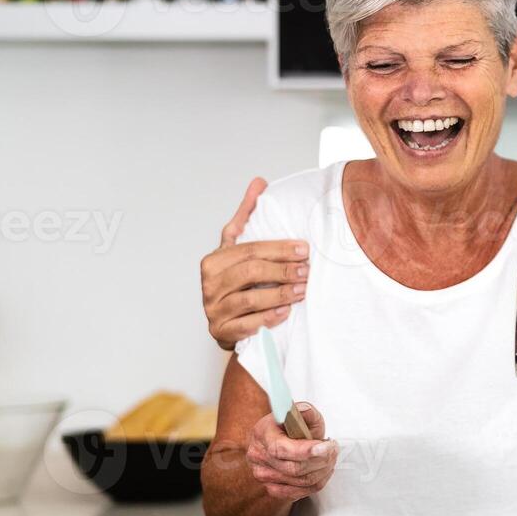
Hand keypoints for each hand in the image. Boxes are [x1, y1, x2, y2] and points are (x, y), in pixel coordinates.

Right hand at [201, 178, 309, 349]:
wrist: (229, 322)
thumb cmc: (237, 281)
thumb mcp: (238, 248)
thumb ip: (247, 217)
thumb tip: (259, 182)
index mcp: (213, 261)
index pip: (248, 250)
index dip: (278, 249)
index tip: (304, 249)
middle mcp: (209, 285)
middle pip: (249, 273)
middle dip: (282, 270)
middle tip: (307, 270)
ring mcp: (213, 310)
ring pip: (248, 300)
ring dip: (279, 294)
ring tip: (302, 290)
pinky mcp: (221, 333)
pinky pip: (246, 326)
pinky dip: (267, 319)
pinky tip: (286, 312)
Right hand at [245, 403, 335, 502]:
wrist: (283, 439)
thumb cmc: (293, 426)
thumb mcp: (301, 413)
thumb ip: (305, 411)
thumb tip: (304, 410)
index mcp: (261, 433)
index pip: (281, 449)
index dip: (306, 451)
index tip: (327, 446)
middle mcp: (258, 456)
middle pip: (294, 468)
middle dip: (321, 460)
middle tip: (334, 449)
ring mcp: (263, 475)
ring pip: (301, 481)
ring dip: (323, 470)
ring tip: (330, 457)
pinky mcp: (272, 488)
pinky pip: (300, 492)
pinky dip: (318, 482)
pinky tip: (323, 469)